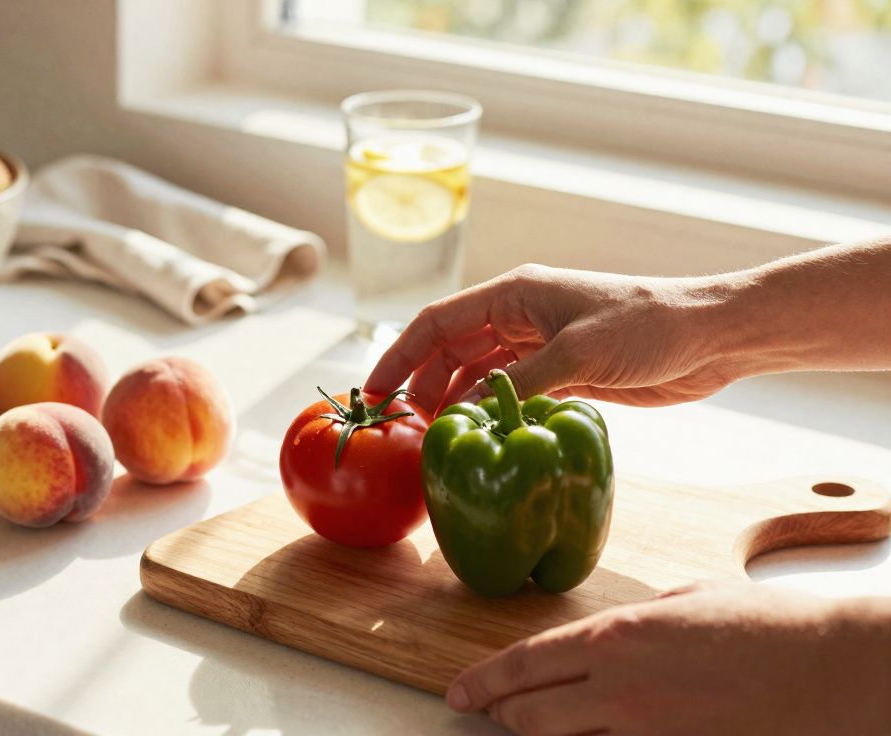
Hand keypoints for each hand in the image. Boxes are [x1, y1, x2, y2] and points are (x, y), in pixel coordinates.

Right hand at [364, 264, 745, 414]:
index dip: (399, 355)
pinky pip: (510, 395)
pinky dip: (491, 414)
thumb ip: (524, 382)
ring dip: (455, 404)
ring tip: (437, 439)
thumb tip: (479, 414)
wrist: (710, 336)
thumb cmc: (649, 325)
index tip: (373, 390)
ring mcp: (539, 347)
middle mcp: (519, 318)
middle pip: (450, 351)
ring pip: (477, 376)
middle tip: (405, 429)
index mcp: (514, 294)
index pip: (437, 322)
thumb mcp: (580, 352)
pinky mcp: (562, 374)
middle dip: (423, 386)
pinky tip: (481, 437)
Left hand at [447, 580, 890, 735]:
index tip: (459, 691)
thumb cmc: (769, 626)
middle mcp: (619, 685)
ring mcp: (645, 730)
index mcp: (617, 635)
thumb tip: (620, 632)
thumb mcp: (688, 599)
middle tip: (485, 710)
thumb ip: (641, 619)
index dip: (484, 680)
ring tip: (525, 725)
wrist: (832, 669)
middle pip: (530, 712)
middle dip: (502, 712)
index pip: (525, 662)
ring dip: (540, 734)